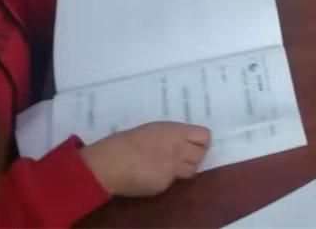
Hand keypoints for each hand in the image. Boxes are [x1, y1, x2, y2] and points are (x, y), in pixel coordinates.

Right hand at [79, 122, 210, 197]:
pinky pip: (173, 181)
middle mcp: (179, 149)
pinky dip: (167, 178)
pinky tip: (153, 175)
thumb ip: (171, 135)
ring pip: (192, 170)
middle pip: (201, 154)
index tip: (196, 143)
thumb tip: (181, 140)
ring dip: (185, 168)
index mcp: (175, 132)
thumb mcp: (153, 129)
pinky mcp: (164, 184)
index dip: (202, 141)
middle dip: (196, 155)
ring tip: (172, 166)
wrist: (110, 163)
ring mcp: (173, 168)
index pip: (204, 136)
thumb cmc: (126, 141)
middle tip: (185, 156)